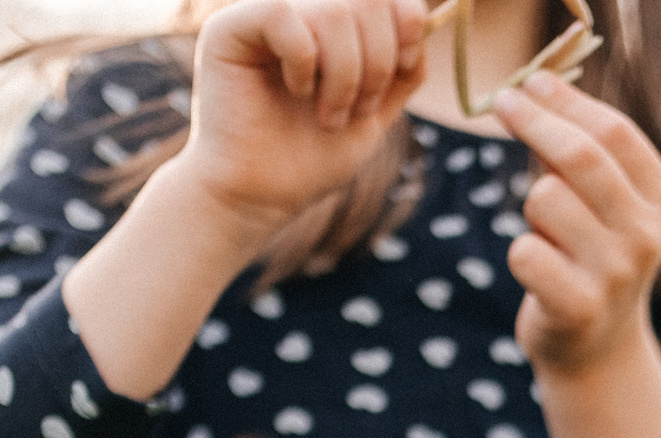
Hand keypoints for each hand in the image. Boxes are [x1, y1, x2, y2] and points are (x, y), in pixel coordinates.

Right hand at [172, 0, 432, 230]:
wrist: (263, 196)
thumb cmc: (312, 157)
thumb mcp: (375, 110)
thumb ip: (402, 69)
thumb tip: (431, 23)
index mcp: (330, 21)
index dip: (407, 18)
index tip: (406, 63)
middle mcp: (297, 8)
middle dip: (378, 59)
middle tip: (361, 108)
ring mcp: (261, 14)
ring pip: (331, 9)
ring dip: (345, 75)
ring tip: (330, 116)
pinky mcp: (229, 29)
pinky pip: (283, 15)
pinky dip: (304, 61)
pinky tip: (297, 92)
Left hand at [490, 71, 660, 378]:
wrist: (598, 351)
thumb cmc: (593, 259)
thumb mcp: (604, 205)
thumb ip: (579, 152)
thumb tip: (533, 89)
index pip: (615, 132)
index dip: (567, 102)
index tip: (530, 83)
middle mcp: (647, 236)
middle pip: (581, 157)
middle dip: (534, 121)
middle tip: (502, 103)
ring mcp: (616, 274)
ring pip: (544, 198)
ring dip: (530, 205)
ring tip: (547, 233)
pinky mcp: (578, 307)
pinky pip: (524, 251)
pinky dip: (521, 253)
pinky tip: (540, 272)